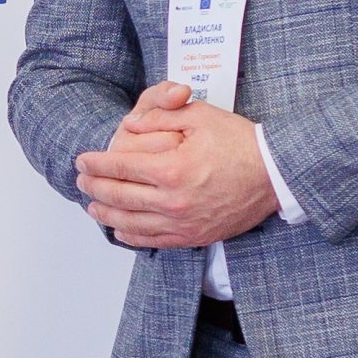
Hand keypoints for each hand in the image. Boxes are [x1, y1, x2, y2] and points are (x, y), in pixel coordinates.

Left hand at [75, 83, 278, 248]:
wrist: (277, 174)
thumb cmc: (240, 143)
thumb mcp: (200, 116)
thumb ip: (159, 116)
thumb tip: (128, 125)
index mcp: (171, 169)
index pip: (119, 168)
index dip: (95, 164)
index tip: (82, 160)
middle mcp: (173, 201)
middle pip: (118, 196)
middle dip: (93, 187)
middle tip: (81, 180)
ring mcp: (183, 223)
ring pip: (130, 223)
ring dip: (106, 213)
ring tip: (92, 204)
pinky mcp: (194, 237)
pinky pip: (153, 242)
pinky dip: (131, 236)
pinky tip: (120, 228)